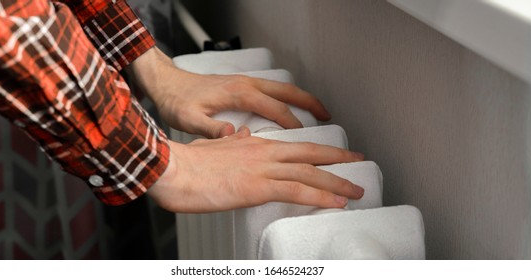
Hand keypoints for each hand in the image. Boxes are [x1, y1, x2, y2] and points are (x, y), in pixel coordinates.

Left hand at [126, 47, 331, 137]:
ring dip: (301, 98)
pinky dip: (287, 97)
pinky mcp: (240, 84)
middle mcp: (245, 84)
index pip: (274, 109)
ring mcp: (244, 82)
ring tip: (318, 111)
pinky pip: (271, 89)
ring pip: (281, 88)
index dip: (291, 124)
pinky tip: (289, 108)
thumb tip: (233, 134)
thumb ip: (210, 129)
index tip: (305, 138)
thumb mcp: (188, 119)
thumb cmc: (175, 101)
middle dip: (309, 103)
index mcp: (238, 93)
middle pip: (286, 91)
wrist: (165, 83)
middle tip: (328, 116)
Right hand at [147, 127, 364, 211]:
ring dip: (337, 183)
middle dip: (338, 160)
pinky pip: (298, 192)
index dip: (317, 151)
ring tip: (356, 191)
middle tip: (359, 162)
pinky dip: (321, 197)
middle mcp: (264, 151)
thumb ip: (231, 142)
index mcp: (253, 143)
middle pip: (310, 154)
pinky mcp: (258, 186)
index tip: (332, 155)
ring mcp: (263, 168)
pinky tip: (336, 202)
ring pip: (310, 173)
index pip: (293, 146)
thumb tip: (239, 135)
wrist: (171, 169)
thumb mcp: (213, 146)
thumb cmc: (186, 163)